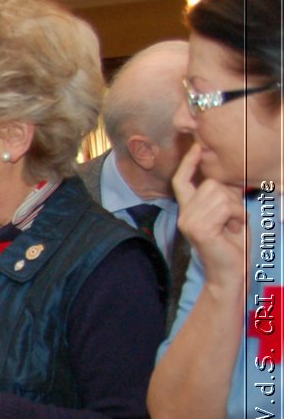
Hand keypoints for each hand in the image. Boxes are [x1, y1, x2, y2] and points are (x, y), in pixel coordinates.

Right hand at [171, 143, 250, 295]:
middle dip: (231, 196)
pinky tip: (234, 228)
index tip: (196, 146)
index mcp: (189, 210)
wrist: (230, 272)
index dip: (188, 162)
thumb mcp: (227, 214)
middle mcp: (184, 215)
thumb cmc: (232, 244)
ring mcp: (189, 222)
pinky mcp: (199, 229)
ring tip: (234, 224)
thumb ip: (221, 196)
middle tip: (234, 216)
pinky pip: (224, 207)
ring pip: (219, 194)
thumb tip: (221, 178)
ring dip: (235, 207)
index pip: (182, 181)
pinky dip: (236, 216)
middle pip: (210, 184)